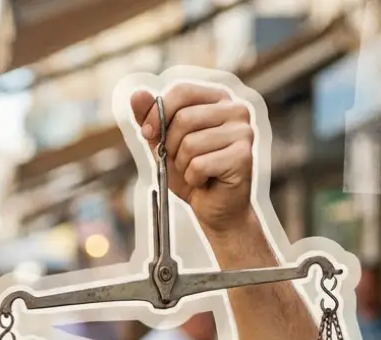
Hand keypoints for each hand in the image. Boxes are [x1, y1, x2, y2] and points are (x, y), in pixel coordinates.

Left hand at [130, 82, 255, 234]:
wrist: (215, 208)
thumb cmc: (191, 171)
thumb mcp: (163, 143)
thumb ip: (150, 118)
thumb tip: (137, 93)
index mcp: (218, 99)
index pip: (182, 91)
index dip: (158, 112)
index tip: (148, 134)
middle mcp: (236, 109)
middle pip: (184, 118)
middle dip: (171, 146)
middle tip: (181, 161)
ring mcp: (243, 131)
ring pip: (190, 143)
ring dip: (182, 165)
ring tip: (195, 172)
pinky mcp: (243, 156)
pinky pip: (199, 164)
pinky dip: (193, 178)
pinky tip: (205, 181)